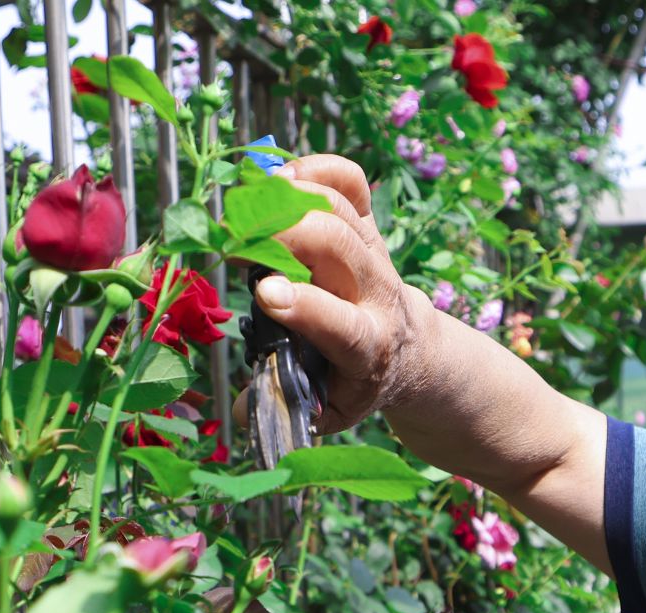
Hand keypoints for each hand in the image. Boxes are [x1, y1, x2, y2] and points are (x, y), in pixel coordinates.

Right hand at [249, 154, 438, 435]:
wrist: (410, 350)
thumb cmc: (356, 381)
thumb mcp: (329, 410)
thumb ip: (287, 407)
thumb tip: (244, 410)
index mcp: (366, 345)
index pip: (339, 323)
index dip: (303, 305)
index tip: (263, 293)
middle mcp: (374, 292)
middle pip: (336, 244)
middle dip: (283, 234)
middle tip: (234, 240)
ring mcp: (373, 253)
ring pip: (337, 206)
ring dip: (288, 197)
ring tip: (244, 204)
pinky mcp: (370, 225)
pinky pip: (350, 181)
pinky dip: (315, 169)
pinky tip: (279, 178)